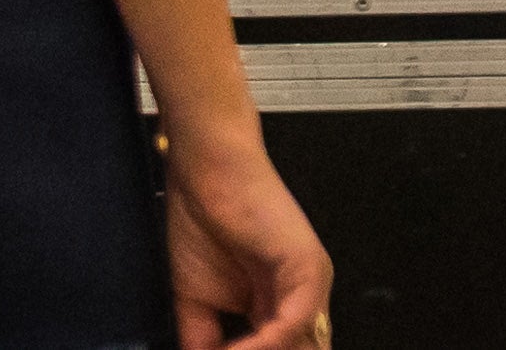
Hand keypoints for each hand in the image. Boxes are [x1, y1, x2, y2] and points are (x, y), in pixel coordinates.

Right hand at [159, 120, 330, 349]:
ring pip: (300, 346)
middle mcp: (300, 301)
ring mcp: (310, 286)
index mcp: (277, 309)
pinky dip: (263, 344)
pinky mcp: (310, 268)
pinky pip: (294, 322)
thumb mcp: (195, 301)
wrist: (205, 172)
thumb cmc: (203, 221)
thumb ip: (204, 341)